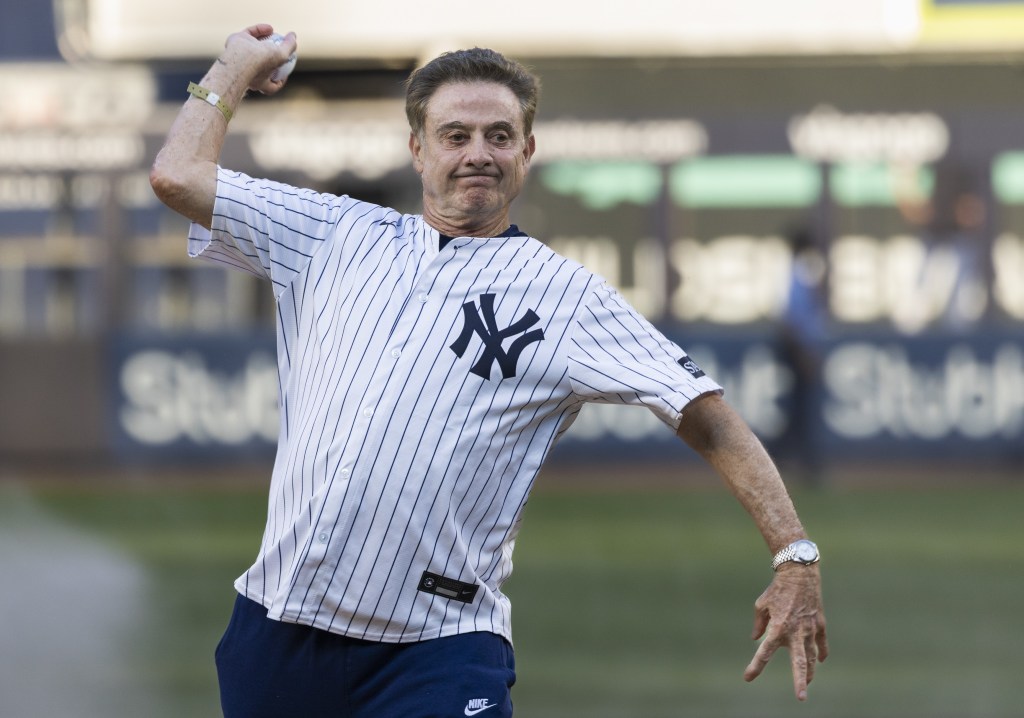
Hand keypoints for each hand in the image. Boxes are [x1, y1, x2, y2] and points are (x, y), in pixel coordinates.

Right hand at [221, 24, 297, 94]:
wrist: (240, 55)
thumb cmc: (262, 62)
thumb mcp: (281, 56)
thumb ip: (289, 47)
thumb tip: (293, 36)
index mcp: (260, 83)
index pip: (271, 87)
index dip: (280, 81)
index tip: (286, 74)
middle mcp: (249, 72)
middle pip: (261, 66)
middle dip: (270, 58)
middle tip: (279, 50)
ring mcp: (241, 58)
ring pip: (253, 48)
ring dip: (265, 41)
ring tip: (275, 35)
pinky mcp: (236, 43)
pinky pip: (249, 35)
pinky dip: (259, 31)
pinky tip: (269, 28)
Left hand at [744, 564, 827, 700]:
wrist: (799, 573)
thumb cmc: (776, 589)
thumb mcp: (761, 605)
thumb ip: (759, 624)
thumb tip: (757, 639)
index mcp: (777, 627)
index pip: (764, 652)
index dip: (755, 666)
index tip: (747, 677)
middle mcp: (795, 631)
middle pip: (799, 662)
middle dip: (800, 681)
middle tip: (801, 697)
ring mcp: (810, 629)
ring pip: (812, 656)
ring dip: (810, 671)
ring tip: (807, 683)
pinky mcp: (820, 623)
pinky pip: (821, 643)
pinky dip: (821, 653)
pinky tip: (820, 661)